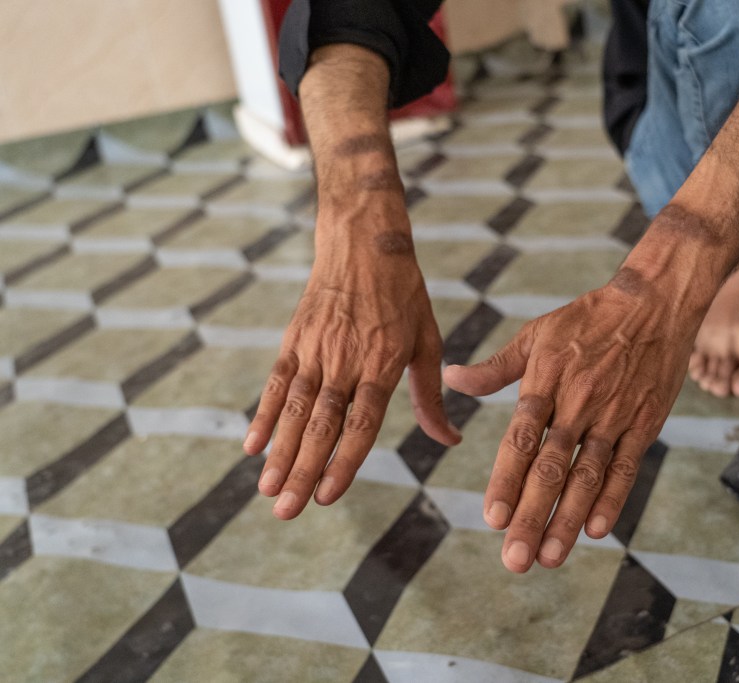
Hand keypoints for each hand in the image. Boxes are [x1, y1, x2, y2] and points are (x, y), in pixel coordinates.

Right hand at [243, 233, 460, 518]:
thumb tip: (451, 440)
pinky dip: (263, 415)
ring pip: (293, 410)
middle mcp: (346, 361)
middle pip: (321, 425)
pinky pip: (275, 384)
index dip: (343, 461)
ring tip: (268, 490)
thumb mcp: (427, 342)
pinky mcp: (294, 340)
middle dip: (303, 471)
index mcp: (383, 364)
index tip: (328, 497)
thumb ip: (430, 397)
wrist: (364, 242)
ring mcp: (315, 350)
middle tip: (286, 512)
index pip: (361, 423)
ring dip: (280, 453)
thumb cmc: (404, 296)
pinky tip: (252, 447)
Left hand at [444, 267, 703, 571]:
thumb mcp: (536, 334)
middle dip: (532, 516)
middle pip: (551, 467)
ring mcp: (614, 415)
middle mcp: (579, 402)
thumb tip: (452, 379)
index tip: (492, 519)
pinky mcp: (645, 423)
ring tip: (551, 558)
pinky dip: (612, 499)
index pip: (521, 439)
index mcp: (546, 381)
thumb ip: (496, 367)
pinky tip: (595, 530)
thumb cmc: (587, 318)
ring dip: (568, 519)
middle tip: (515, 559)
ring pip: (588, 475)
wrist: (654, 302)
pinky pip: (627, 466)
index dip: (506, 480)